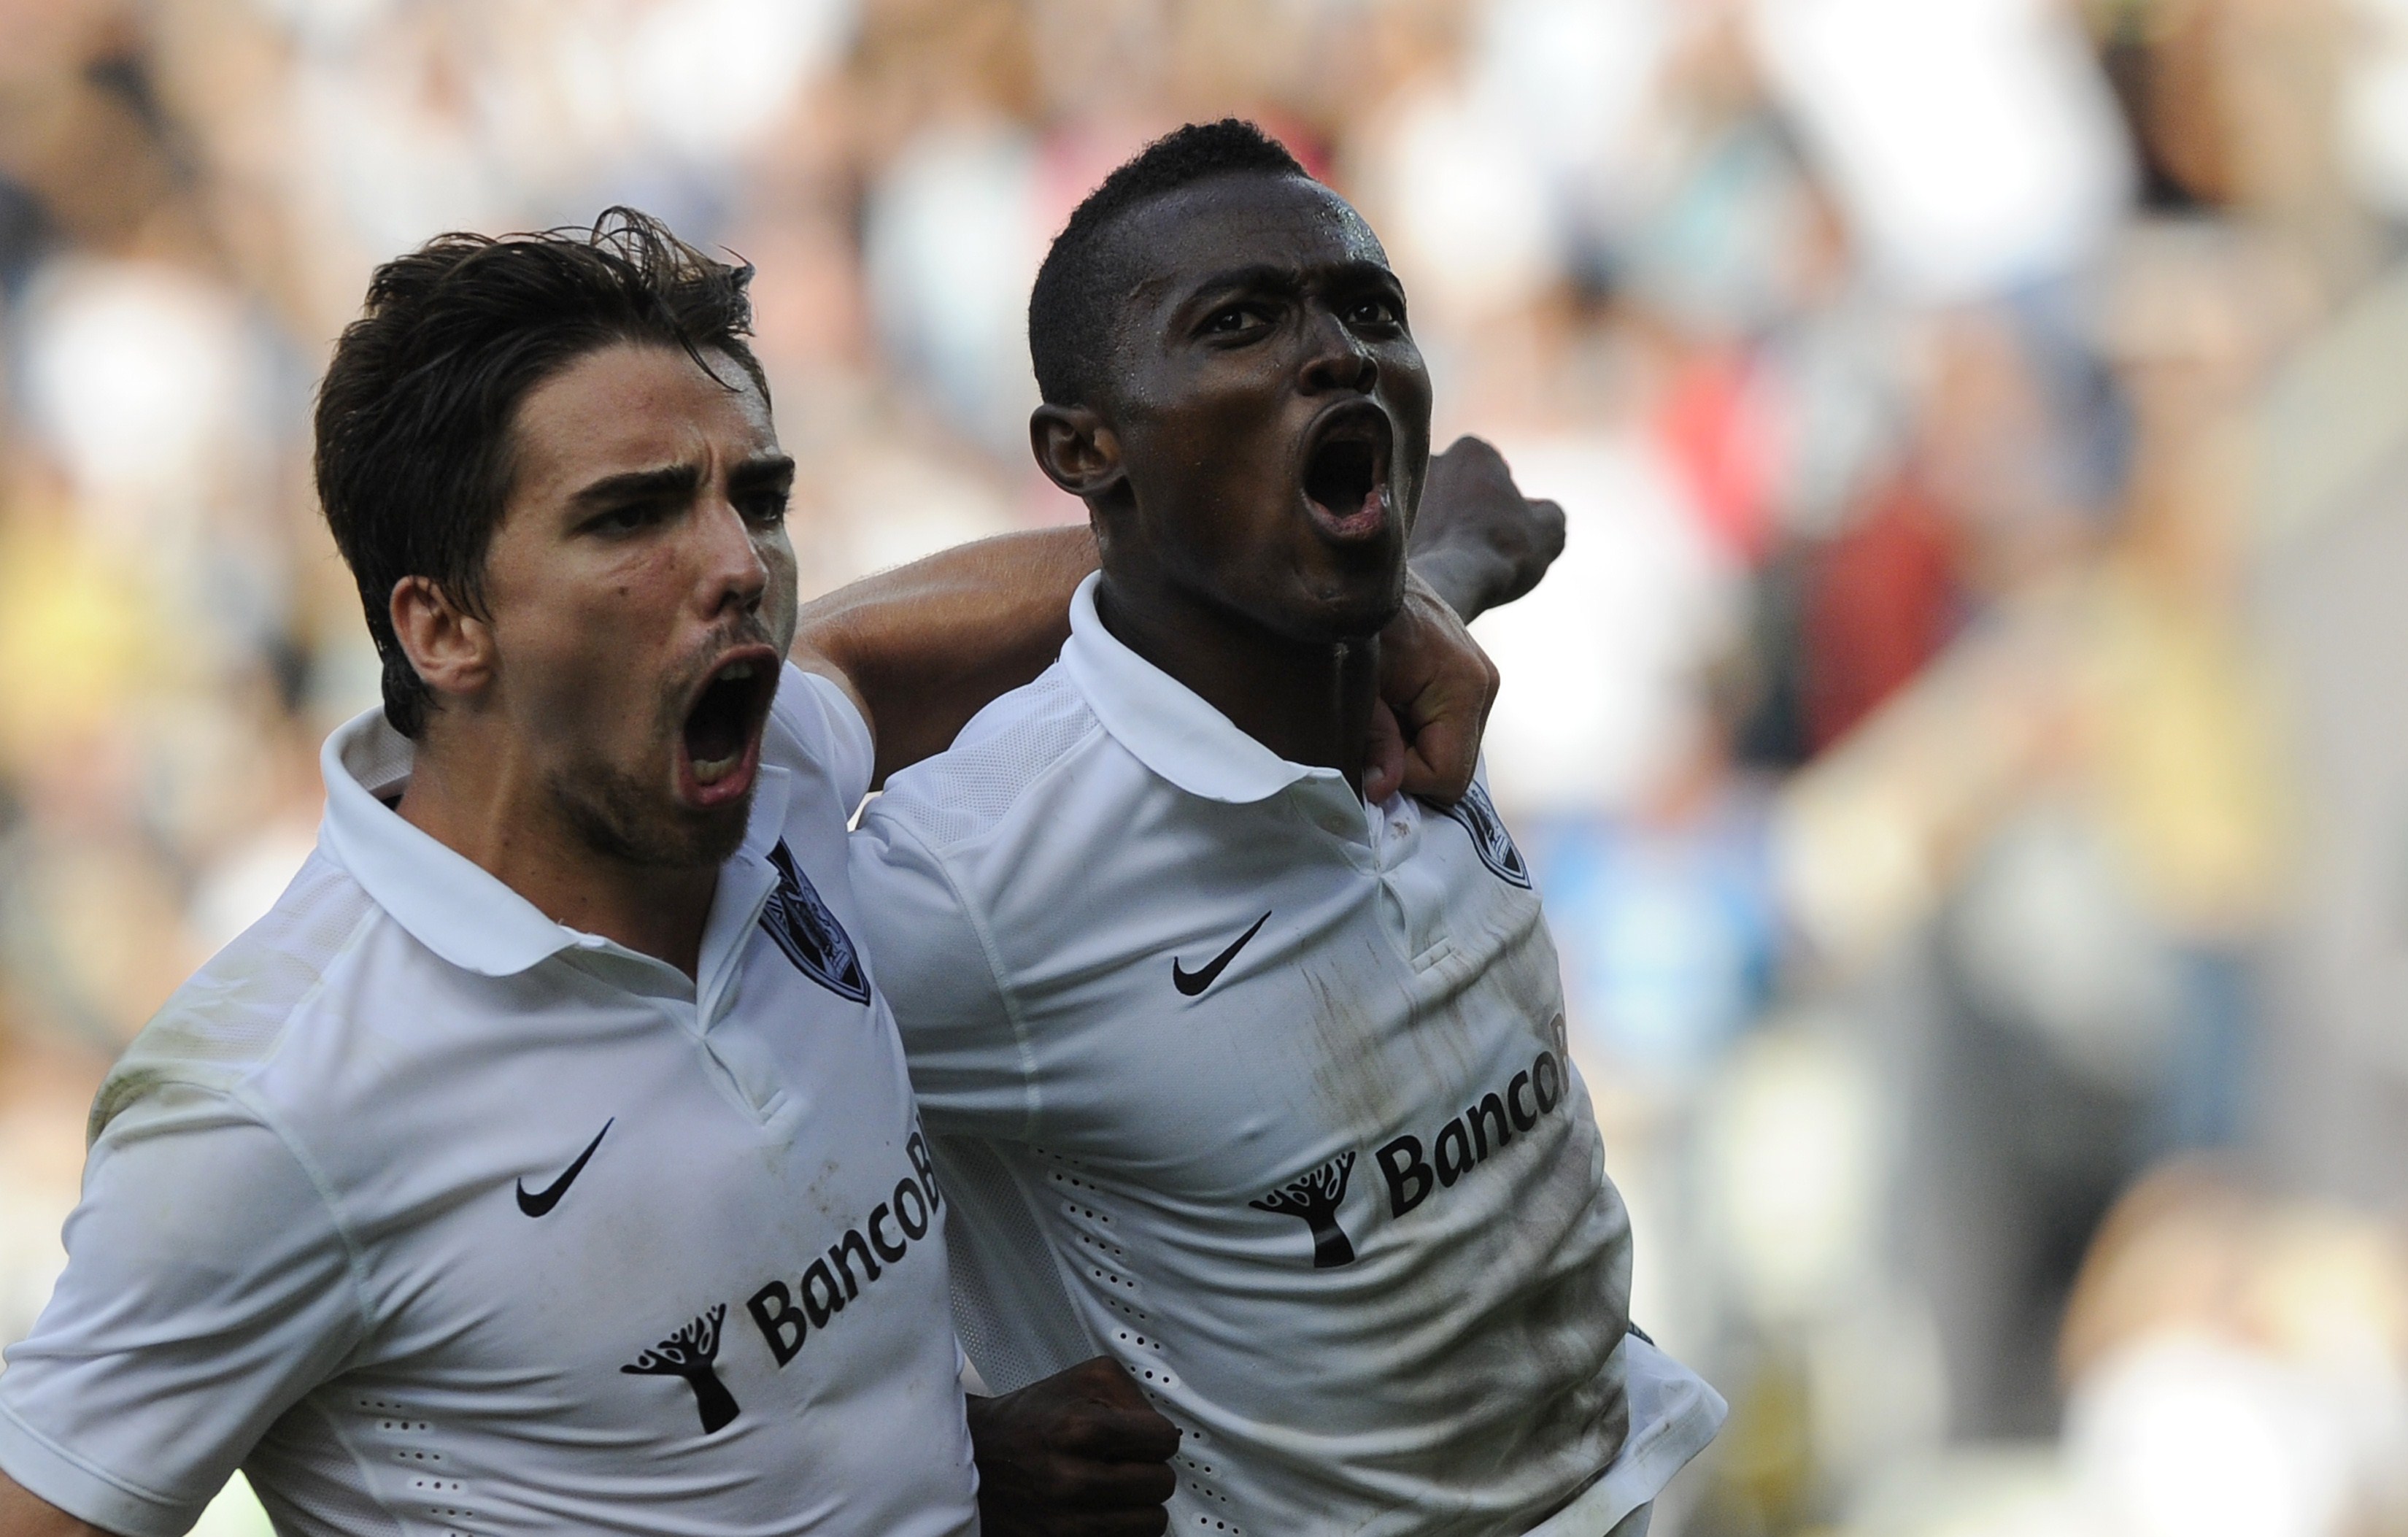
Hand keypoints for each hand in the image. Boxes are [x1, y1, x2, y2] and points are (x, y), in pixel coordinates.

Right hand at [966, 1356, 1179, 1536]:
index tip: (1141, 1437)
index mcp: (1079, 1431)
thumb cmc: (1028, 1421)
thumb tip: (1163, 1431)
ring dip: (1137, 1505)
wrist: (976, 1461)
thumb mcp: (1081, 1380)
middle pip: (1161, 1485)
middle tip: (1124, 1462)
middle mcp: (1072, 1481)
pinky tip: (1100, 1509)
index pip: (1164, 1441)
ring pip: (1151, 1524)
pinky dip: (1119, 1528)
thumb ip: (1132, 1395)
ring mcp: (1065, 1524)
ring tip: (1113, 1487)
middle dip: (1148, 1470)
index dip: (1155, 1435)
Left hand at [1366, 572, 1498, 804]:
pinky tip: (1393, 708)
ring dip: (1412, 751)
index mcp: (1463, 685)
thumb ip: (1373, 738)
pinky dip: (1418, 735)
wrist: (1374, 568)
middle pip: (1454, 772)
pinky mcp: (1472, 682)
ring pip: (1452, 756)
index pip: (1446, 776)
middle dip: (1409, 767)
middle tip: (1370, 736)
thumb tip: (1381, 791)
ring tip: (1380, 714)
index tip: (1367, 754)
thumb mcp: (1356, 682)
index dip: (1403, 779)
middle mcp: (1485, 685)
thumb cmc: (1360, 621)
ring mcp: (1483, 683)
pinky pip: (1449, 734)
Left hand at [1408, 435, 1565, 620]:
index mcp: (1472, 450)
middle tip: (1474, 546)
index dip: (1501, 503)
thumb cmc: (1502, 550)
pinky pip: (1401, 527)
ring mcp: (1398, 484)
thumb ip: (1549, 515)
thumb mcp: (1548, 533)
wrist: (1448, 581)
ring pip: (1426, 506)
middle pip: (1453, 485)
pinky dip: (1415, 542)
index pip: (1491, 471)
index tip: (1500, 531)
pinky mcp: (1375, 517)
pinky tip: (1426, 566)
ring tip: (1449, 559)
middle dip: (1463, 509)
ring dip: (1437, 525)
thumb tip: (1540, 513)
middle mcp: (1430, 456)